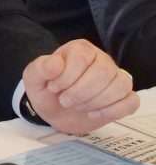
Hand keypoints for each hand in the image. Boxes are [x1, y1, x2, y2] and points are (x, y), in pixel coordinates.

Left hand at [23, 39, 138, 134]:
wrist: (54, 110)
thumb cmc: (46, 89)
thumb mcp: (33, 78)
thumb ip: (40, 68)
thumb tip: (55, 63)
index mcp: (80, 50)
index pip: (82, 58)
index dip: (67, 77)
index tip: (54, 88)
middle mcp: (102, 60)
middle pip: (104, 72)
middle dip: (80, 92)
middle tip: (65, 101)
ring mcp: (116, 78)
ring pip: (120, 86)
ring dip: (95, 102)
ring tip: (78, 106)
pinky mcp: (124, 97)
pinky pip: (131, 102)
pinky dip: (112, 111)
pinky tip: (93, 114)